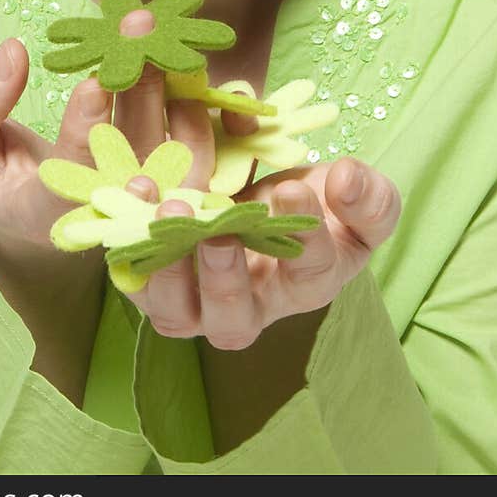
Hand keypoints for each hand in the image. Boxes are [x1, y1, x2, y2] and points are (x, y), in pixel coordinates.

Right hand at [0, 7, 238, 265]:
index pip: (72, 181)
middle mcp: (105, 211)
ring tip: (161, 32)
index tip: (93, 81)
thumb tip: (13, 51)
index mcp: (48, 214)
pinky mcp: (170, 176)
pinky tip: (180, 48)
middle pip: (136, 160)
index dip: (84, 133)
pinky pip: (195, 143)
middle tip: (139, 31)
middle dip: (140, 94)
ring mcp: (144, 196)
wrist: (28, 197)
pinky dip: (194, 97)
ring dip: (170, 88)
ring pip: (174, 151)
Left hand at [121, 156, 401, 349]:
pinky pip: (136, 272)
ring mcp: (195, 299)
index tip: (292, 188)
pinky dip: (127, 239)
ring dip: (168, 268)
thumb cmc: (322, 205)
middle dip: (224, 276)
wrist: (263, 194)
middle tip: (220, 230)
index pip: (309, 271)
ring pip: (175, 310)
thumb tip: (345, 180)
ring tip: (172, 210)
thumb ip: (369, 197)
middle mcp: (248, 306)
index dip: (303, 234)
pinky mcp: (154, 276)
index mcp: (306, 284)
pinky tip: (135, 189)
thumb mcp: (362, 200)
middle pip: (232, 316)